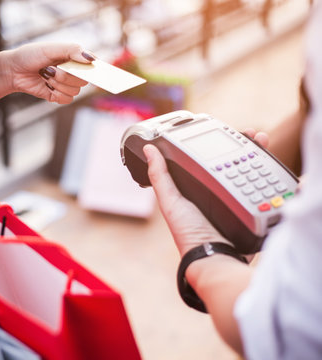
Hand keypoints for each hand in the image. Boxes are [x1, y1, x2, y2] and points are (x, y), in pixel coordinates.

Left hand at [6, 42, 92, 103]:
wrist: (13, 70)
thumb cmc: (31, 55)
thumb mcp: (51, 48)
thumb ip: (72, 50)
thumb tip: (92, 59)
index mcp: (73, 59)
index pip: (91, 66)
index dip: (94, 70)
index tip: (96, 72)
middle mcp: (72, 72)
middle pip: (83, 81)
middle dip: (67, 76)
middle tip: (52, 69)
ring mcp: (65, 85)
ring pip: (74, 91)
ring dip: (58, 84)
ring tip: (45, 76)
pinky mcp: (57, 96)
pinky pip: (66, 100)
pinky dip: (56, 94)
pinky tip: (46, 86)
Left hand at [143, 129, 268, 256]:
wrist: (216, 257)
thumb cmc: (189, 233)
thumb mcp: (171, 202)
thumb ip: (160, 177)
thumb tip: (148, 150)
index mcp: (197, 189)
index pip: (208, 160)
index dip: (216, 144)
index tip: (225, 130)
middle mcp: (217, 194)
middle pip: (233, 163)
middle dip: (244, 146)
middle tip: (254, 134)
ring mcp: (236, 201)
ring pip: (250, 172)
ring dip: (258, 156)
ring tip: (263, 141)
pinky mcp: (252, 209)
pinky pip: (261, 188)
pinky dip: (268, 175)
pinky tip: (272, 164)